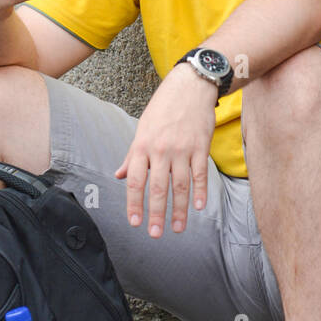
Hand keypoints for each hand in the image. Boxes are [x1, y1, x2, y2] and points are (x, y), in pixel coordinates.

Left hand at [114, 65, 216, 237]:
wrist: (190, 87)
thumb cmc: (163, 108)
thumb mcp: (142, 129)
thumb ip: (132, 155)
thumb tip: (119, 175)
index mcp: (142, 146)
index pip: (136, 181)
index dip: (134, 203)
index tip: (134, 222)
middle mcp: (161, 149)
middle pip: (157, 187)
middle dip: (155, 213)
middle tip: (154, 234)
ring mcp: (182, 149)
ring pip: (179, 185)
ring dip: (179, 209)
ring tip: (178, 228)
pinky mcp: (201, 146)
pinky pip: (200, 173)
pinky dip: (200, 191)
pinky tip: (198, 207)